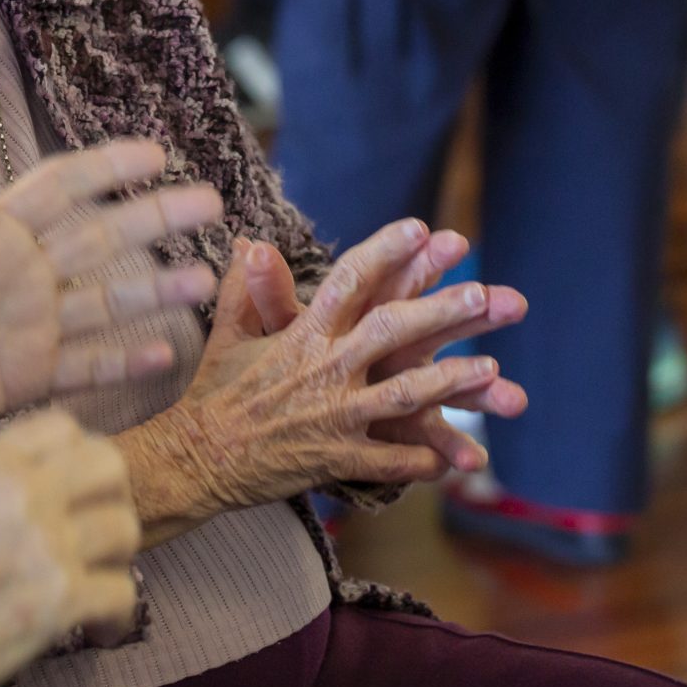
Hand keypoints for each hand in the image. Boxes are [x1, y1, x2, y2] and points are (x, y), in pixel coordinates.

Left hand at [0, 119, 222, 467]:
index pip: (63, 190)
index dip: (107, 170)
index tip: (156, 154)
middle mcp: (25, 274)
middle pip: (102, 239)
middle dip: (154, 220)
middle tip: (208, 203)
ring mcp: (33, 326)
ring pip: (107, 302)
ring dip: (155, 290)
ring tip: (203, 280)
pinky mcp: (31, 375)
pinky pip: (88, 366)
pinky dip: (124, 361)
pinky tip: (165, 352)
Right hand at [0, 411, 140, 686]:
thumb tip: (48, 483)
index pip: (61, 425)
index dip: (80, 455)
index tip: (78, 487)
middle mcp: (21, 492)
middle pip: (109, 464)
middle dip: (113, 497)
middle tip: (100, 530)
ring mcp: (47, 542)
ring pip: (125, 528)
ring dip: (117, 561)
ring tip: (97, 585)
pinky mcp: (64, 596)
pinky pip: (124, 593)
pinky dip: (115, 618)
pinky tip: (98, 629)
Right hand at [121, 222, 527, 542]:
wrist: (195, 457)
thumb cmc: (213, 392)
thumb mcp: (228, 334)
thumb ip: (247, 288)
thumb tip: (249, 243)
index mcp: (302, 334)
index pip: (349, 281)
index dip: (386, 252)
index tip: (420, 227)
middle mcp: (323, 369)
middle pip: (392, 331)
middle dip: (440, 312)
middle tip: (483, 295)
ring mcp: (333, 416)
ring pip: (405, 395)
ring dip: (451, 383)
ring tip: (492, 370)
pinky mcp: (336, 457)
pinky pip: (390, 458)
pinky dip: (424, 457)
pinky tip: (455, 457)